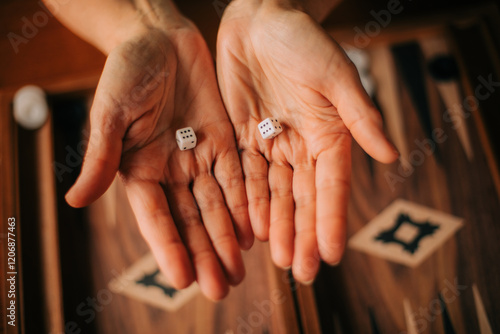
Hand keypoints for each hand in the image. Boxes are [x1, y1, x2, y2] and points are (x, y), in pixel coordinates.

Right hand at [66, 15, 252, 299]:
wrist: (159, 36)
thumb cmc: (127, 70)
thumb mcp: (110, 112)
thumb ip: (101, 156)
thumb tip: (75, 201)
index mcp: (139, 169)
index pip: (156, 218)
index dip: (169, 249)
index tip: (183, 281)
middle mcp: (170, 170)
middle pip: (190, 220)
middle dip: (205, 254)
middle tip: (220, 288)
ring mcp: (197, 156)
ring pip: (215, 206)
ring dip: (227, 238)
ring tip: (238, 271)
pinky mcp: (222, 140)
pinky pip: (235, 177)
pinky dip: (244, 204)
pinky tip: (253, 231)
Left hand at [217, 0, 397, 282]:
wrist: (259, 19)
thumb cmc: (302, 40)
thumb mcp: (335, 75)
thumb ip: (360, 115)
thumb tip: (391, 156)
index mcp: (329, 135)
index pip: (332, 187)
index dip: (330, 221)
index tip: (330, 255)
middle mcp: (301, 146)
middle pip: (303, 199)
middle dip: (301, 235)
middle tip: (299, 271)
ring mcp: (272, 144)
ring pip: (274, 194)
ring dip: (275, 227)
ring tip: (276, 259)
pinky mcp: (243, 138)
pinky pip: (246, 177)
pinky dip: (248, 203)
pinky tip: (248, 228)